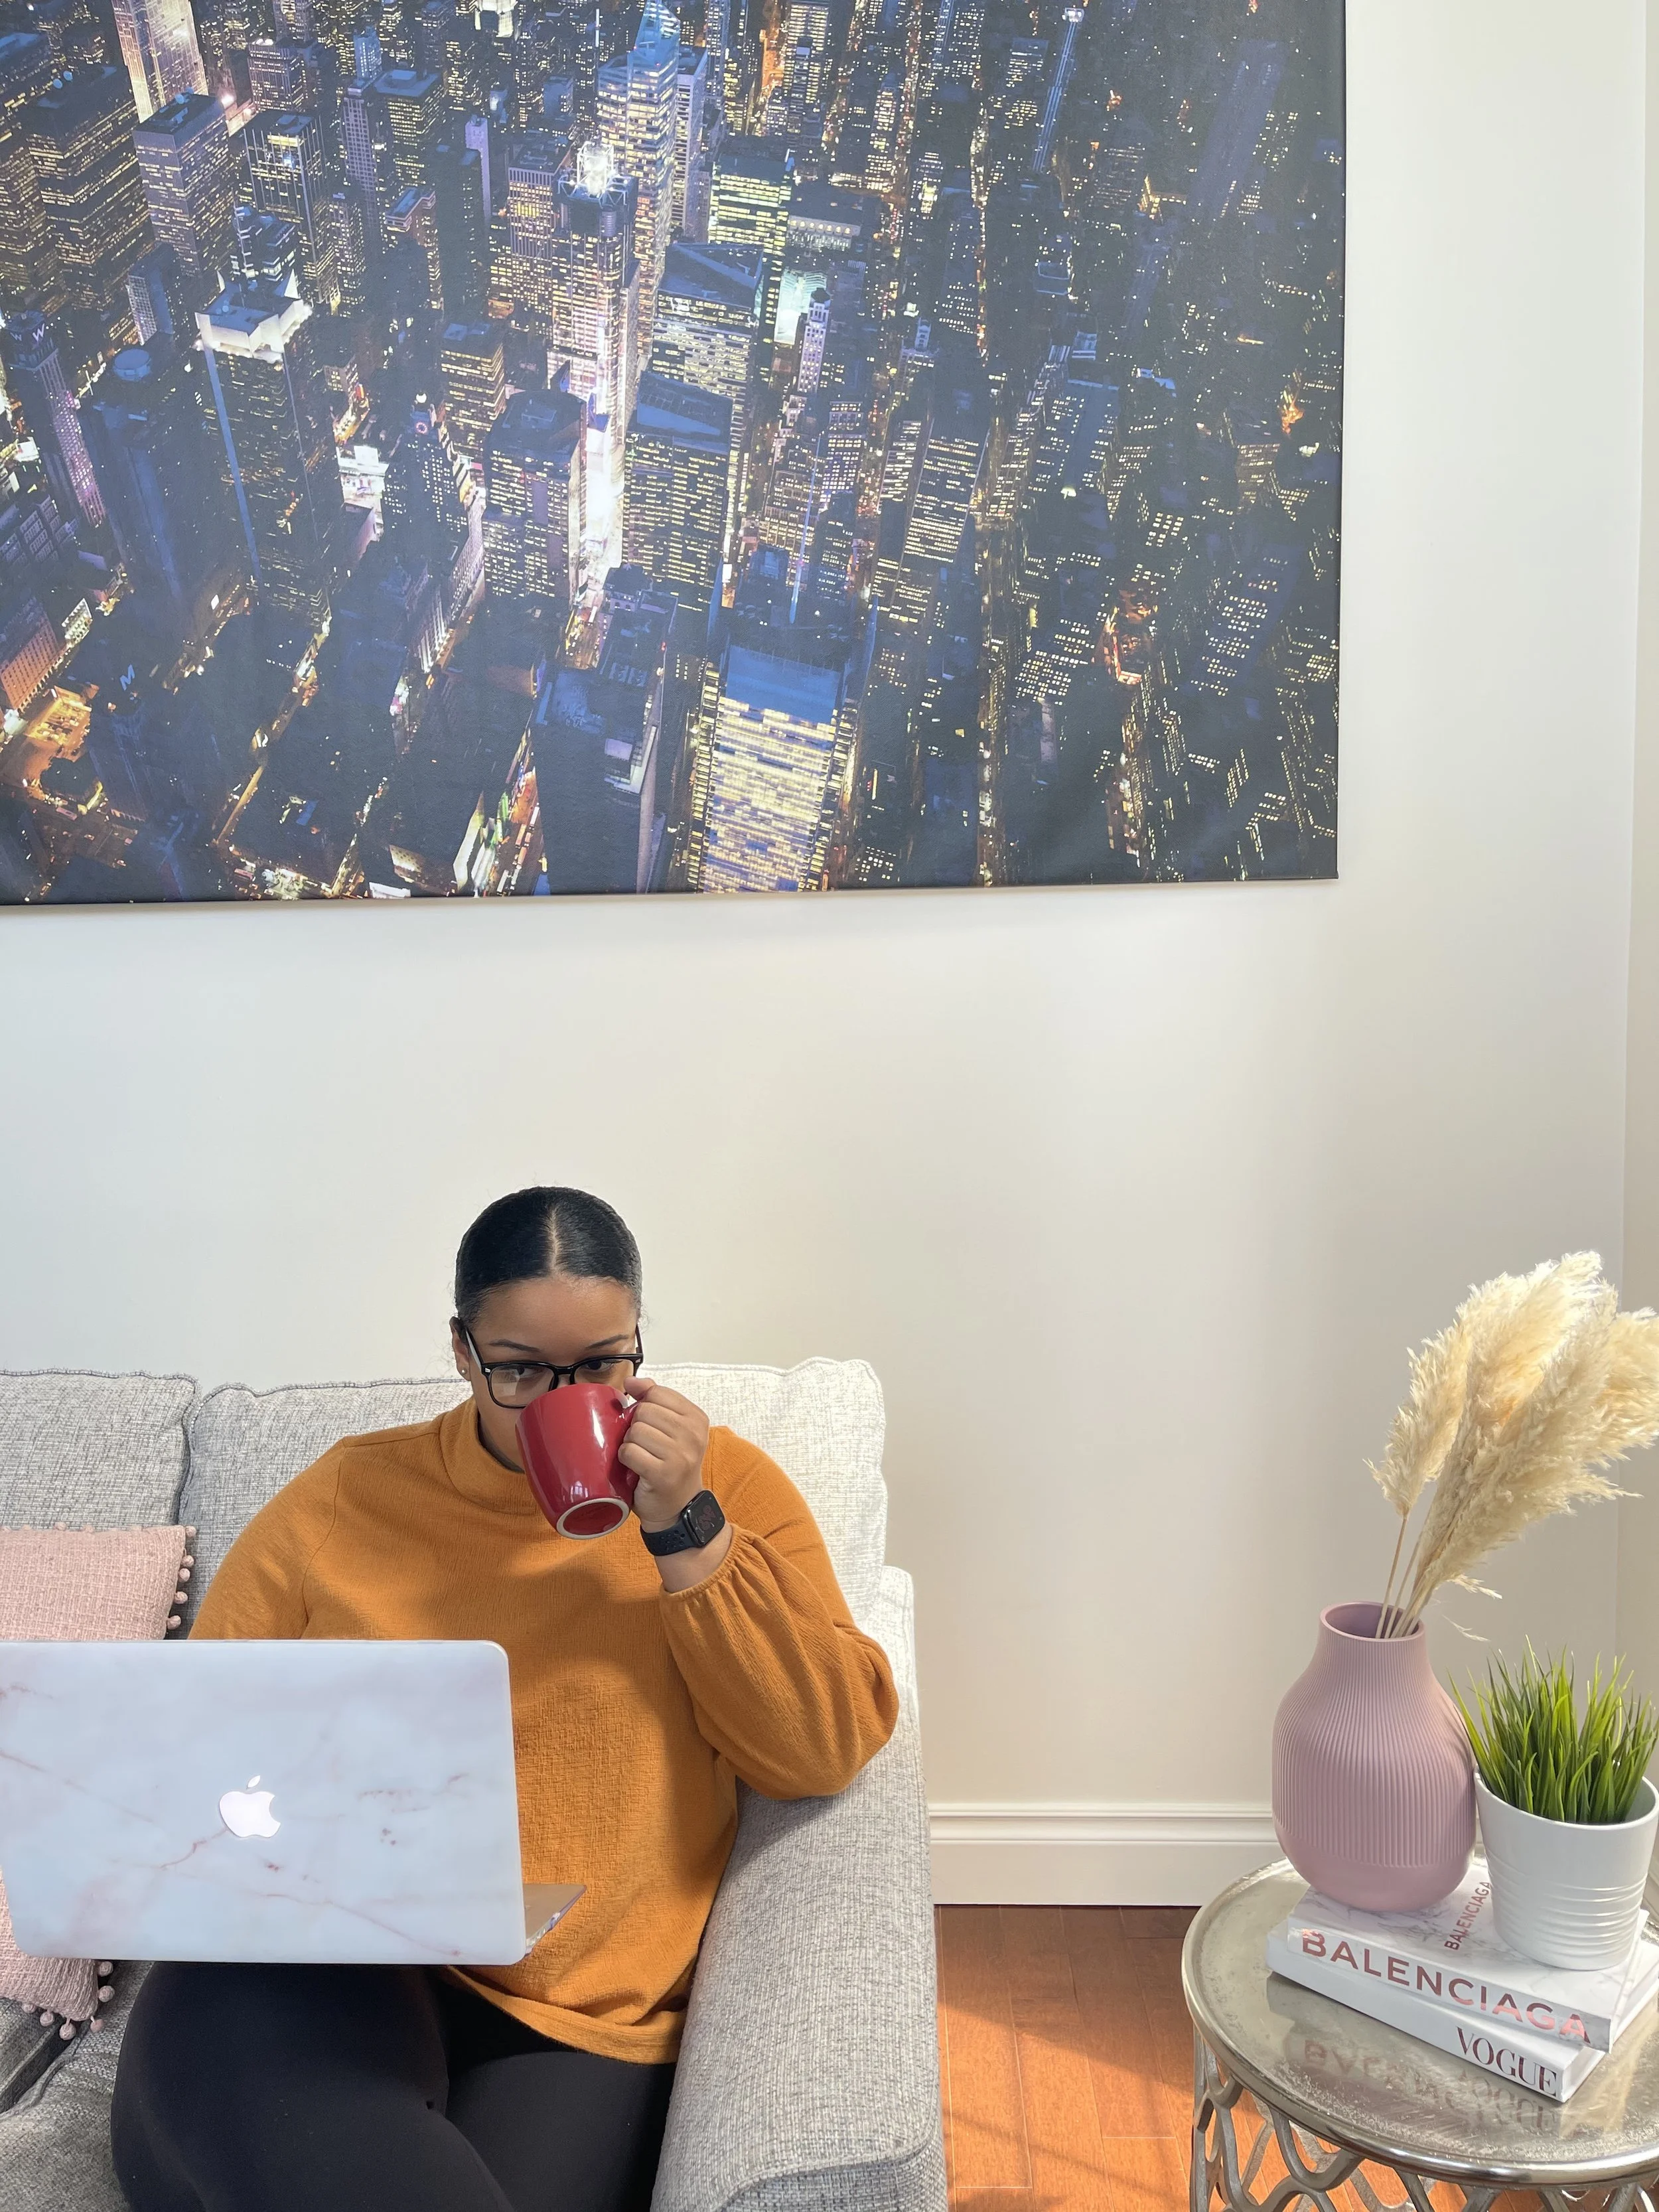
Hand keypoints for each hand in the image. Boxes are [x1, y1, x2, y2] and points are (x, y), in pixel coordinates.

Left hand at [620, 1379, 711, 1532]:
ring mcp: (680, 1454)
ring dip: (630, 1444)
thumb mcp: (671, 1428)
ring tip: (642, 1456)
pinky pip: (629, 1452)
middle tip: (645, 1445)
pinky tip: (635, 1467)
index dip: (644, 1405)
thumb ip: (655, 1399)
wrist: (678, 1507)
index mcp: (697, 1418)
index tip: (649, 1423)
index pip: (657, 1392)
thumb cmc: (670, 1464)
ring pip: (635, 1431)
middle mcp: (693, 1434)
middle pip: (644, 1411)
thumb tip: (631, 1381)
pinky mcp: (663, 1473)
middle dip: (636, 1427)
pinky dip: (626, 1459)